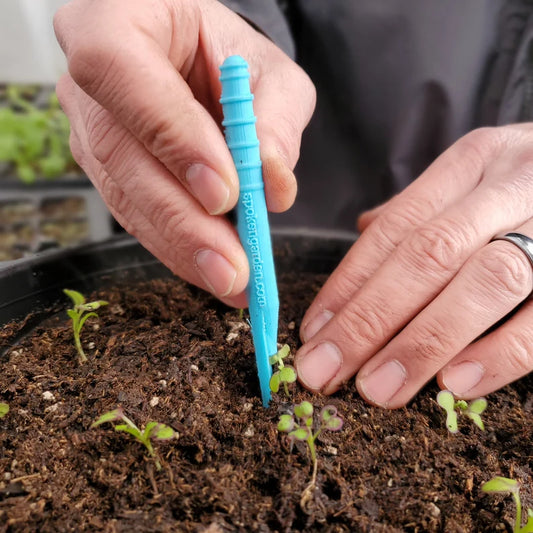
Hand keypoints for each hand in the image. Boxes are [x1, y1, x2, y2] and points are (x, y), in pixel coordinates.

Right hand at [53, 0, 314, 306]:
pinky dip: (179, 248)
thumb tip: (272, 185)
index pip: (123, 73)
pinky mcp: (107, 173)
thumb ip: (276, 118)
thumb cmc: (230, 55)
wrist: (199, 62)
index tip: (224, 193)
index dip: (172, 138)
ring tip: (233, 282)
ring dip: (183, 247)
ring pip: (128, 198)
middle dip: (183, 221)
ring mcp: (91, 131)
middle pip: (123, 156)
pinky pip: (137, 216)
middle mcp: (89, 82)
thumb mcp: (269, 71)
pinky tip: (215, 272)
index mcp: (114, 20)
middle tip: (232, 268)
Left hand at [295, 125, 532, 406]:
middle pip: (426, 256)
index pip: (395, 228)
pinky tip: (454, 384)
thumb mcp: (479, 177)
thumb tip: (365, 228)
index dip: (349, 283)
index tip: (313, 332)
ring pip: (483, 282)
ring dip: (422, 342)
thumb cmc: (532, 185)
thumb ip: (425, 209)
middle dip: (368, 320)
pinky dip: (500, 352)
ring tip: (377, 389)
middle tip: (325, 372)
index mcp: (472, 162)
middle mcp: (511, 185)